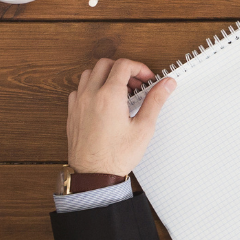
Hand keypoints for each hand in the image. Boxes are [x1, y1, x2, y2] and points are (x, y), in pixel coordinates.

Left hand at [66, 58, 175, 175]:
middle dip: (123, 69)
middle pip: (104, 64)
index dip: (139, 68)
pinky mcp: (72, 114)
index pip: (123, 65)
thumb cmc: (117, 155)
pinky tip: (102, 101)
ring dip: (105, 76)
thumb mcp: (144, 127)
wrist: (93, 175)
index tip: (148, 80)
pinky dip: (91, 88)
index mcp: (109, 96)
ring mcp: (78, 104)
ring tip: (120, 91)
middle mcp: (90, 96)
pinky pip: (78, 90)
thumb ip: (155, 100)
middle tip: (135, 84)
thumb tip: (167, 83)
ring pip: (88, 74)